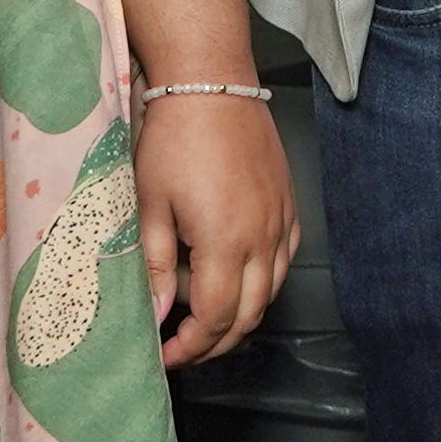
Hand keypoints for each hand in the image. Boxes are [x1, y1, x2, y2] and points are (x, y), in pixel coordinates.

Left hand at [133, 88, 298, 365]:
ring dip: (242, 315)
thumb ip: (157, 266)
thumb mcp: (151, 206)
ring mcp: (281, 221)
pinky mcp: (289, 203)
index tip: (167, 356)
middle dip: (216, 342)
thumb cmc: (174, 139)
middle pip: (249, 315)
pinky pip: (285, 258)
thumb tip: (158, 314)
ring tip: (207, 316)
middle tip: (184, 347)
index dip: (191, 347)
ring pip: (272, 291)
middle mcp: (262, 239)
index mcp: (225, 243)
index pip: (214, 319)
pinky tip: (239, 275)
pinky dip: (265, 280)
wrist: (210, 85)